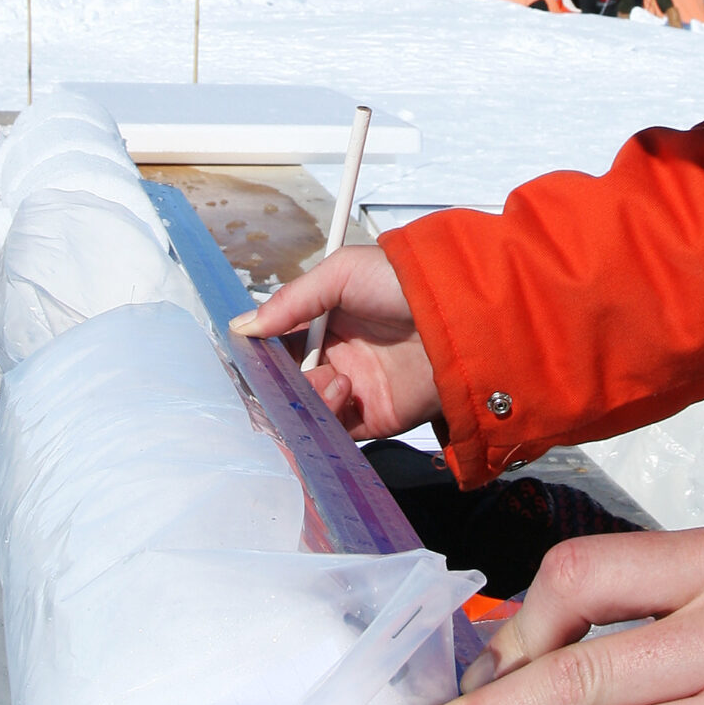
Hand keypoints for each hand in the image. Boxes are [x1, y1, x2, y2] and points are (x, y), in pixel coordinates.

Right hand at [233, 246, 438, 440]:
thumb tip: (243, 326)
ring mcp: (353, 390)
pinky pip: (334, 431)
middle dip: (276, 382)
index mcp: (325, 322)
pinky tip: (342, 395)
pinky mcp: (372, 420)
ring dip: (308, 397)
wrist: (460, 317)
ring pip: (305, 408)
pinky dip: (327, 420)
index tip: (245, 356)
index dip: (260, 352)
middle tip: (277, 378)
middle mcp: (335, 357)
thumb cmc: (404, 283)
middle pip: (286, 382)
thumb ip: (292, 300)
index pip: (278, 344)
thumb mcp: (342, 273)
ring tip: (336, 380)